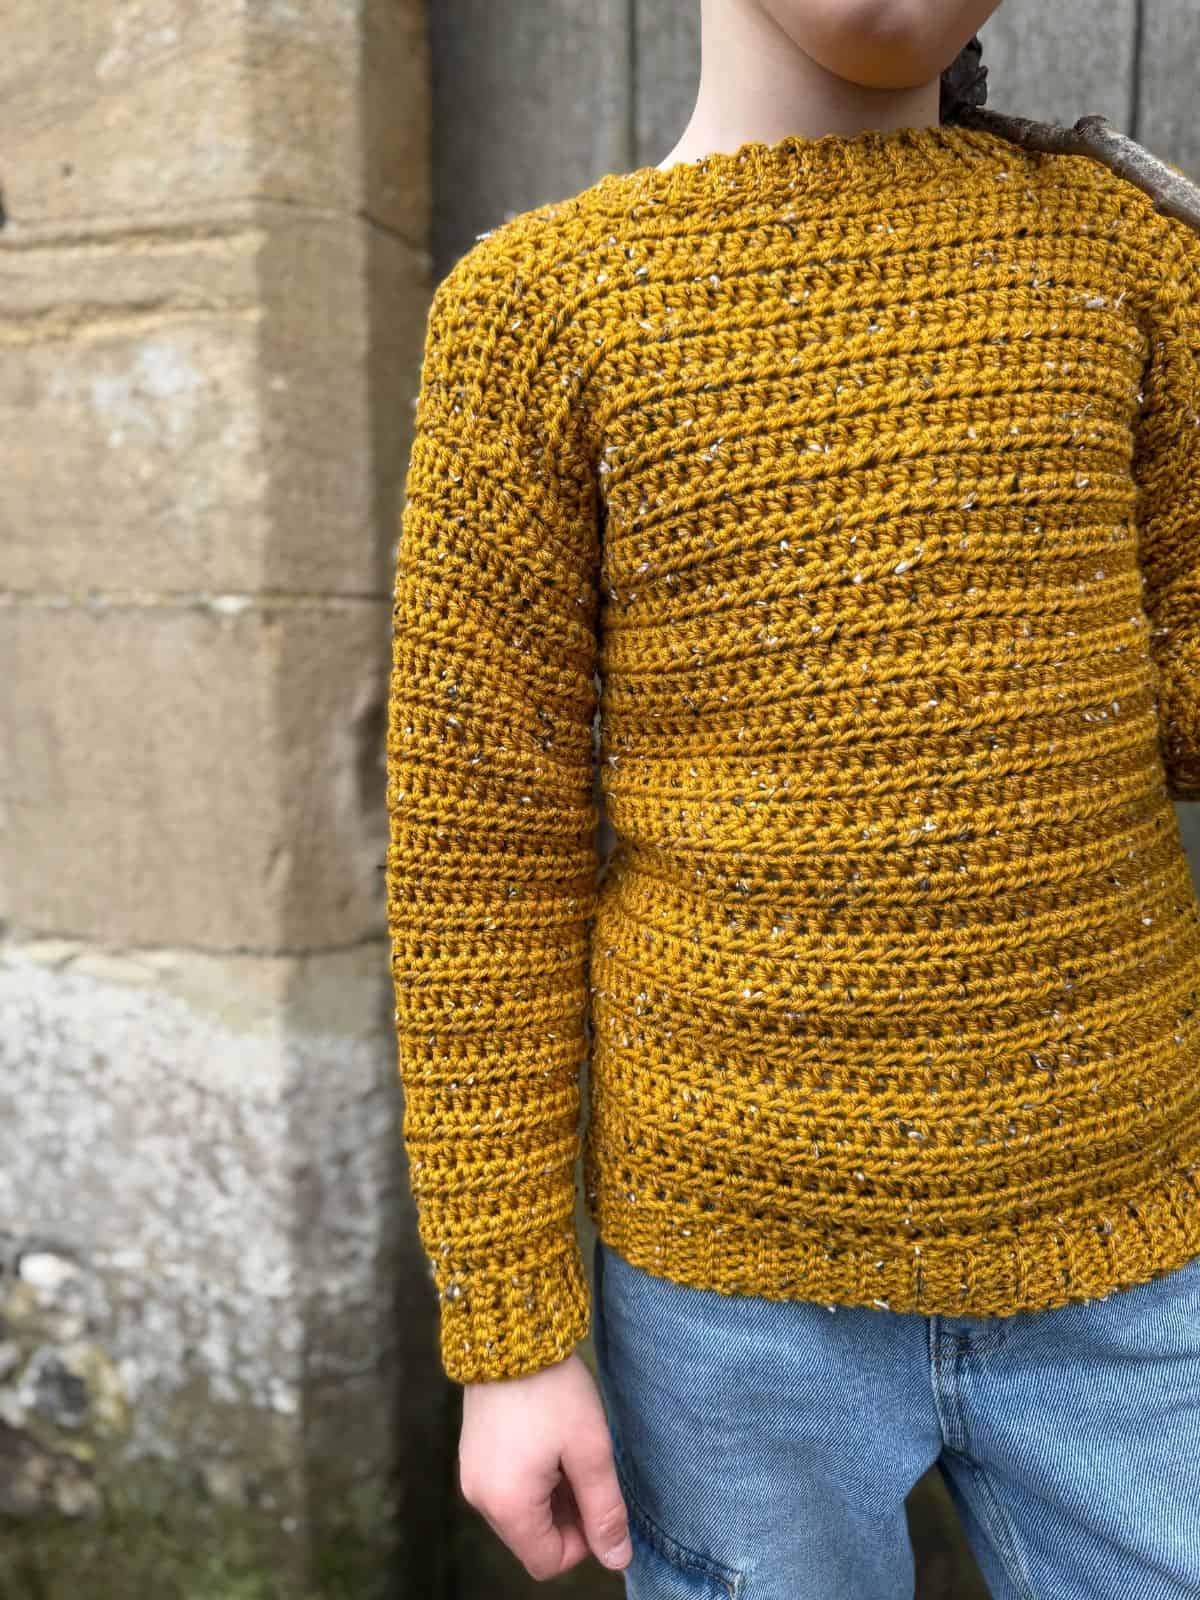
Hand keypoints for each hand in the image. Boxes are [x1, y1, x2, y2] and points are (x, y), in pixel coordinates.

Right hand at [458, 1349, 632, 1580]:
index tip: (598, 1500)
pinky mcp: (472, 1453)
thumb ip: (604, 1509)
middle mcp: (480, 1497)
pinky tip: (548, 1440)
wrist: (509, 1332)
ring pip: (519, 1513)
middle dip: (566, 1517)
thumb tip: (617, 1558)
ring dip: (550, 1497)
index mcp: (508, 1504)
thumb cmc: (553, 1391)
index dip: (582, 1543)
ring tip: (568, 1449)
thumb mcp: (590, 1450)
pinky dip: (531, 1478)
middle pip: (531, 1539)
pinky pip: (505, 1487)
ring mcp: (471, 1474)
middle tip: (588, 1470)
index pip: (547, 1562)